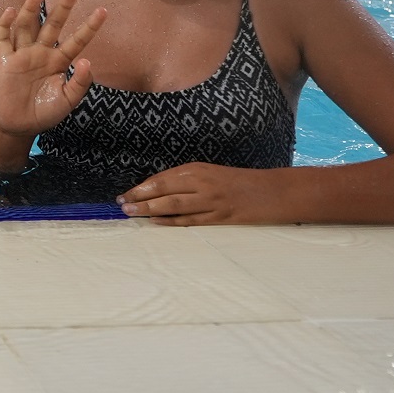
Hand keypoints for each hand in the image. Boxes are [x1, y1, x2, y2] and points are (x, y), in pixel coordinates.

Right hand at [0, 0, 105, 136]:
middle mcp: (42, 53)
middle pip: (54, 24)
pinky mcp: (7, 60)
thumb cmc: (46, 113)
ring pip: (27, 26)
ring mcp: (24, 55)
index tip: (103, 11)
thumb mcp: (68, 101)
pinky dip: (5, 25)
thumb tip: (87, 61)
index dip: (90, 26)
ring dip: (31, 9)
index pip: (77, 40)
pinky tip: (10, 12)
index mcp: (60, 62)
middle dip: (63, 7)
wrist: (20, 125)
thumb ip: (79, 84)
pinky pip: (4, 39)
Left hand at [117, 163, 277, 225]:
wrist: (272, 191)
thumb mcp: (210, 173)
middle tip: (121, 205)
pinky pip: (191, 220)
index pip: (161, 179)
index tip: (125, 194)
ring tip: (132, 213)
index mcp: (197, 169)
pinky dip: (171, 222)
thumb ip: (187, 180)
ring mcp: (211, 201)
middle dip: (139, 198)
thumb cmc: (239, 181)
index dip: (141, 187)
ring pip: (173, 206)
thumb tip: (158, 190)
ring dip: (150, 210)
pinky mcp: (220, 217)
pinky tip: (156, 223)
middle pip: (163, 191)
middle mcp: (201, 183)